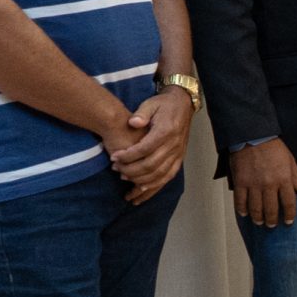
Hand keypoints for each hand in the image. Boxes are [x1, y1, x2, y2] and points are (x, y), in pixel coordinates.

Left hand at [108, 87, 192, 202]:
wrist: (183, 105)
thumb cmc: (163, 105)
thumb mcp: (151, 104)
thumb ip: (142, 113)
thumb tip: (133, 122)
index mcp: (166, 131)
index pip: (145, 149)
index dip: (128, 156)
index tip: (113, 158)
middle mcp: (174, 145)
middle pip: (151, 165)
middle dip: (131, 170)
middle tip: (115, 169)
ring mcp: (178, 154)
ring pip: (159, 174)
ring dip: (141, 180)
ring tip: (124, 179)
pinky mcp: (179, 159)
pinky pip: (168, 177)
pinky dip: (154, 187)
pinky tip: (140, 192)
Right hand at [229, 136, 296, 226]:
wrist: (253, 136)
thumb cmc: (273, 148)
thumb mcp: (290, 160)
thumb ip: (296, 177)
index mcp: (284, 179)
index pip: (289, 202)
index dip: (289, 214)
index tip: (288, 221)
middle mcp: (269, 184)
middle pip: (271, 209)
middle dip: (272, 220)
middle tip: (272, 225)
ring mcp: (254, 184)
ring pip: (256, 208)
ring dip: (258, 218)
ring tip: (259, 222)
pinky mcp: (241, 182)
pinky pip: (240, 201)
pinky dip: (242, 209)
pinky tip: (244, 214)